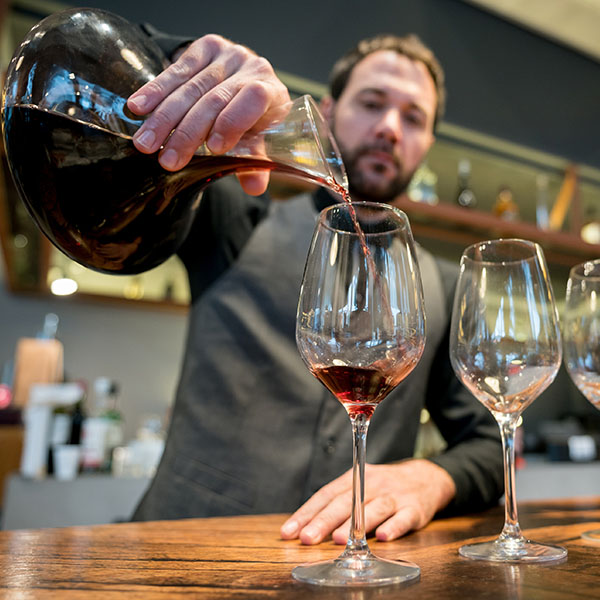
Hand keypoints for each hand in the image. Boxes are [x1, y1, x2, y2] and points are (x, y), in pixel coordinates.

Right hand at [127, 34, 289, 193]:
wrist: (246, 80)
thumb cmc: (254, 118)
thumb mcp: (258, 140)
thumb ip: (255, 162)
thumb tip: (254, 187)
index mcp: (271, 90)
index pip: (252, 99)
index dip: (231, 122)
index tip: (212, 149)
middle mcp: (249, 66)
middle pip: (213, 100)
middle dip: (186, 133)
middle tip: (166, 160)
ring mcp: (226, 54)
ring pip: (189, 88)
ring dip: (163, 118)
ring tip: (146, 143)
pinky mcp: (204, 47)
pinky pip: (175, 71)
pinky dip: (154, 91)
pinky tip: (138, 107)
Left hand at [280, 459, 455, 544]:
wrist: (426, 478)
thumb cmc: (383, 487)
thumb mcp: (361, 486)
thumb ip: (338, 504)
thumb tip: (307, 527)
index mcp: (354, 478)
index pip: (326, 494)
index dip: (307, 512)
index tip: (290, 531)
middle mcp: (372, 484)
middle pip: (345, 502)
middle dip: (324, 521)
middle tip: (307, 538)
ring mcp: (394, 496)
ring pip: (373, 508)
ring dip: (355, 524)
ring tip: (337, 540)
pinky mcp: (415, 509)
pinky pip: (404, 518)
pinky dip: (394, 527)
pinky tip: (382, 538)